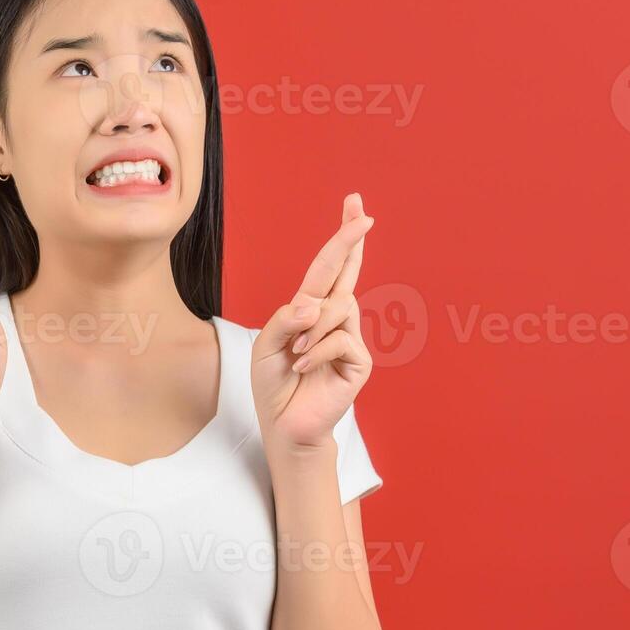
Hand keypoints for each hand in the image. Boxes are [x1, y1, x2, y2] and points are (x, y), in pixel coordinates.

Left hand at [252, 192, 374, 449]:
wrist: (284, 424)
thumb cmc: (274, 383)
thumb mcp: (267, 345)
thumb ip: (286, 320)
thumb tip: (314, 304)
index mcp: (311, 309)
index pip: (328, 267)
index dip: (342, 237)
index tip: (354, 205)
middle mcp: (334, 319)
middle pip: (345, 272)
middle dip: (351, 240)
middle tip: (363, 213)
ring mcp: (350, 338)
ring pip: (337, 308)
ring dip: (311, 329)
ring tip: (297, 353)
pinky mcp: (359, 361)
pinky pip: (340, 339)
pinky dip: (317, 351)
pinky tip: (305, 367)